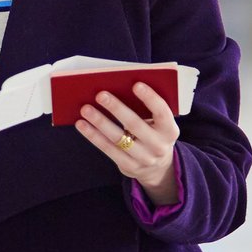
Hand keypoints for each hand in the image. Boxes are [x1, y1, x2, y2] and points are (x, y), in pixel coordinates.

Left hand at [75, 83, 180, 205]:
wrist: (159, 167)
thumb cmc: (154, 133)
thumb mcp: (158, 124)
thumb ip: (145, 109)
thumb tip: (117, 87)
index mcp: (170, 130)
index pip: (162, 112)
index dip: (150, 98)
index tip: (136, 84)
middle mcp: (159, 146)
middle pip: (135, 125)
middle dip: (116, 108)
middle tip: (100, 94)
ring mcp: (144, 158)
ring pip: (118, 138)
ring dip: (100, 122)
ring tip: (85, 109)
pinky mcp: (129, 166)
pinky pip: (108, 149)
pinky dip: (93, 135)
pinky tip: (82, 124)